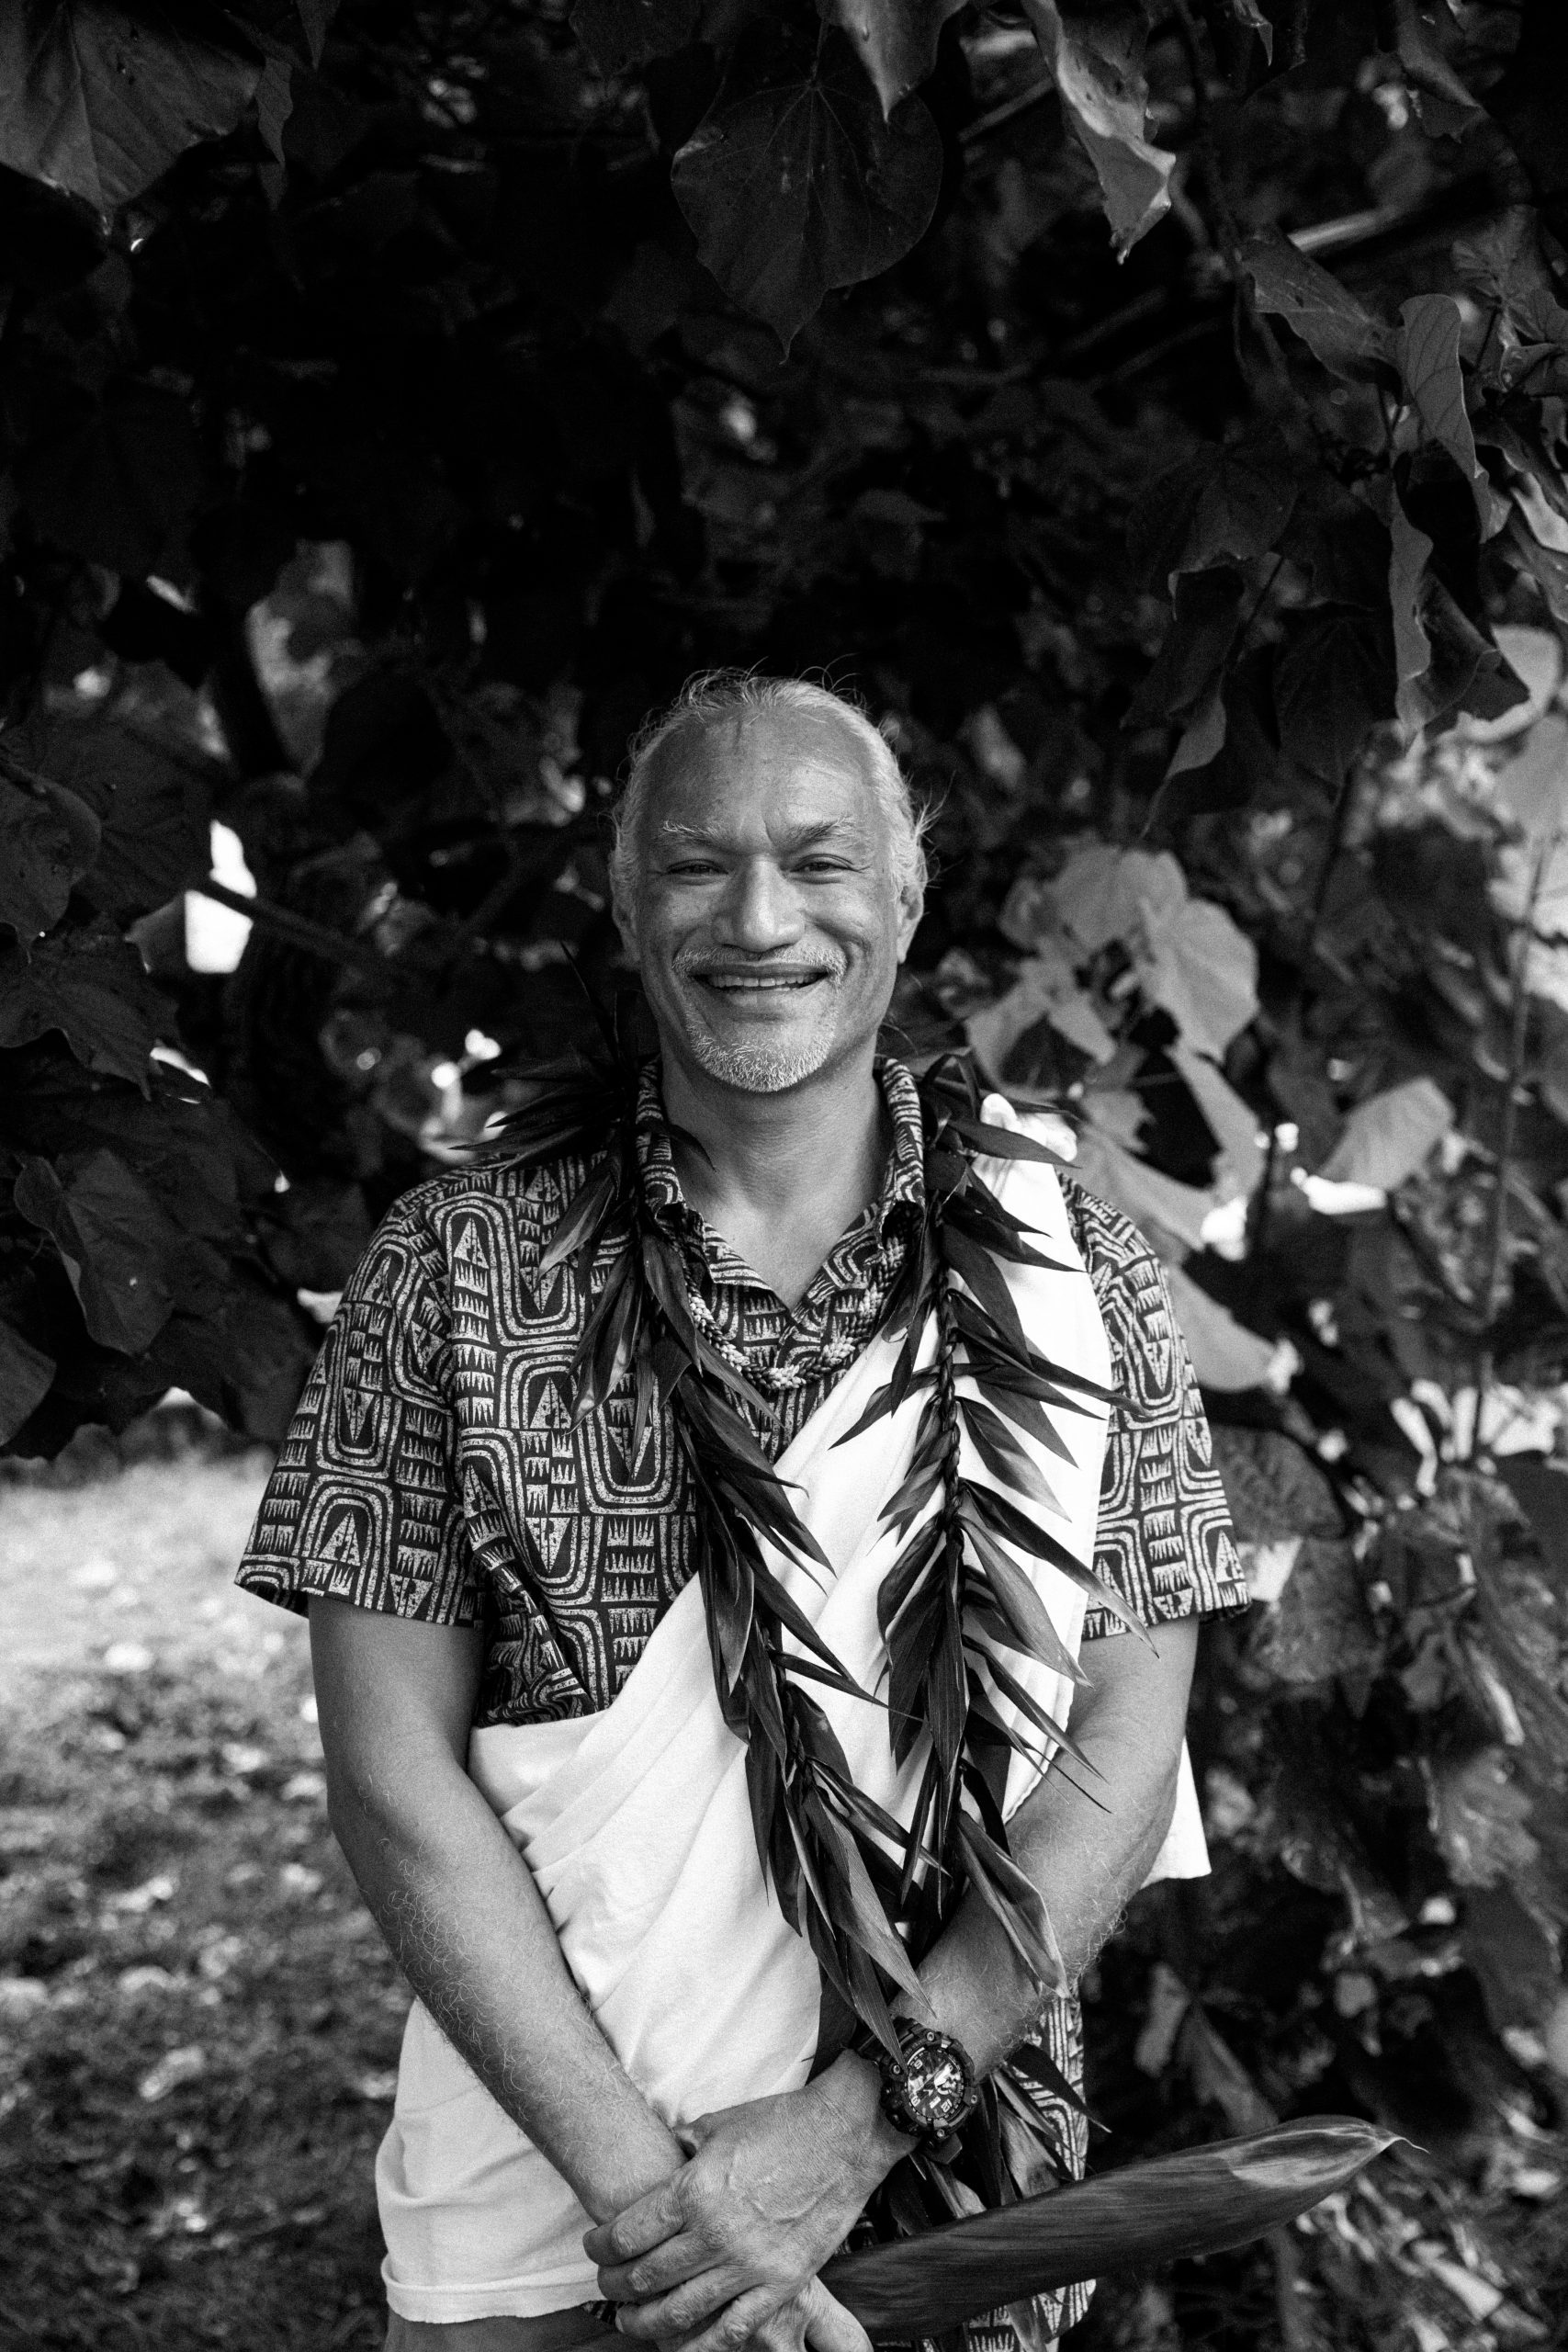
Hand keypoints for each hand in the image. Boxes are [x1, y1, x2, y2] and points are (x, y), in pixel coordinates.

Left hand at [582, 2058, 902, 2351]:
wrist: (846, 2131)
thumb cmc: (780, 2123)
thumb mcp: (716, 2126)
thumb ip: (681, 2150)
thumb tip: (660, 2160)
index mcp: (695, 2191)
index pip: (627, 2233)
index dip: (599, 2245)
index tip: (593, 2246)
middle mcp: (717, 2234)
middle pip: (645, 2276)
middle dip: (614, 2284)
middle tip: (604, 2282)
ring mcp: (751, 2265)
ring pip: (679, 2312)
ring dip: (645, 2321)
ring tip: (630, 2319)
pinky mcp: (782, 2284)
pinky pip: (730, 2330)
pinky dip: (699, 2343)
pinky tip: (680, 2342)